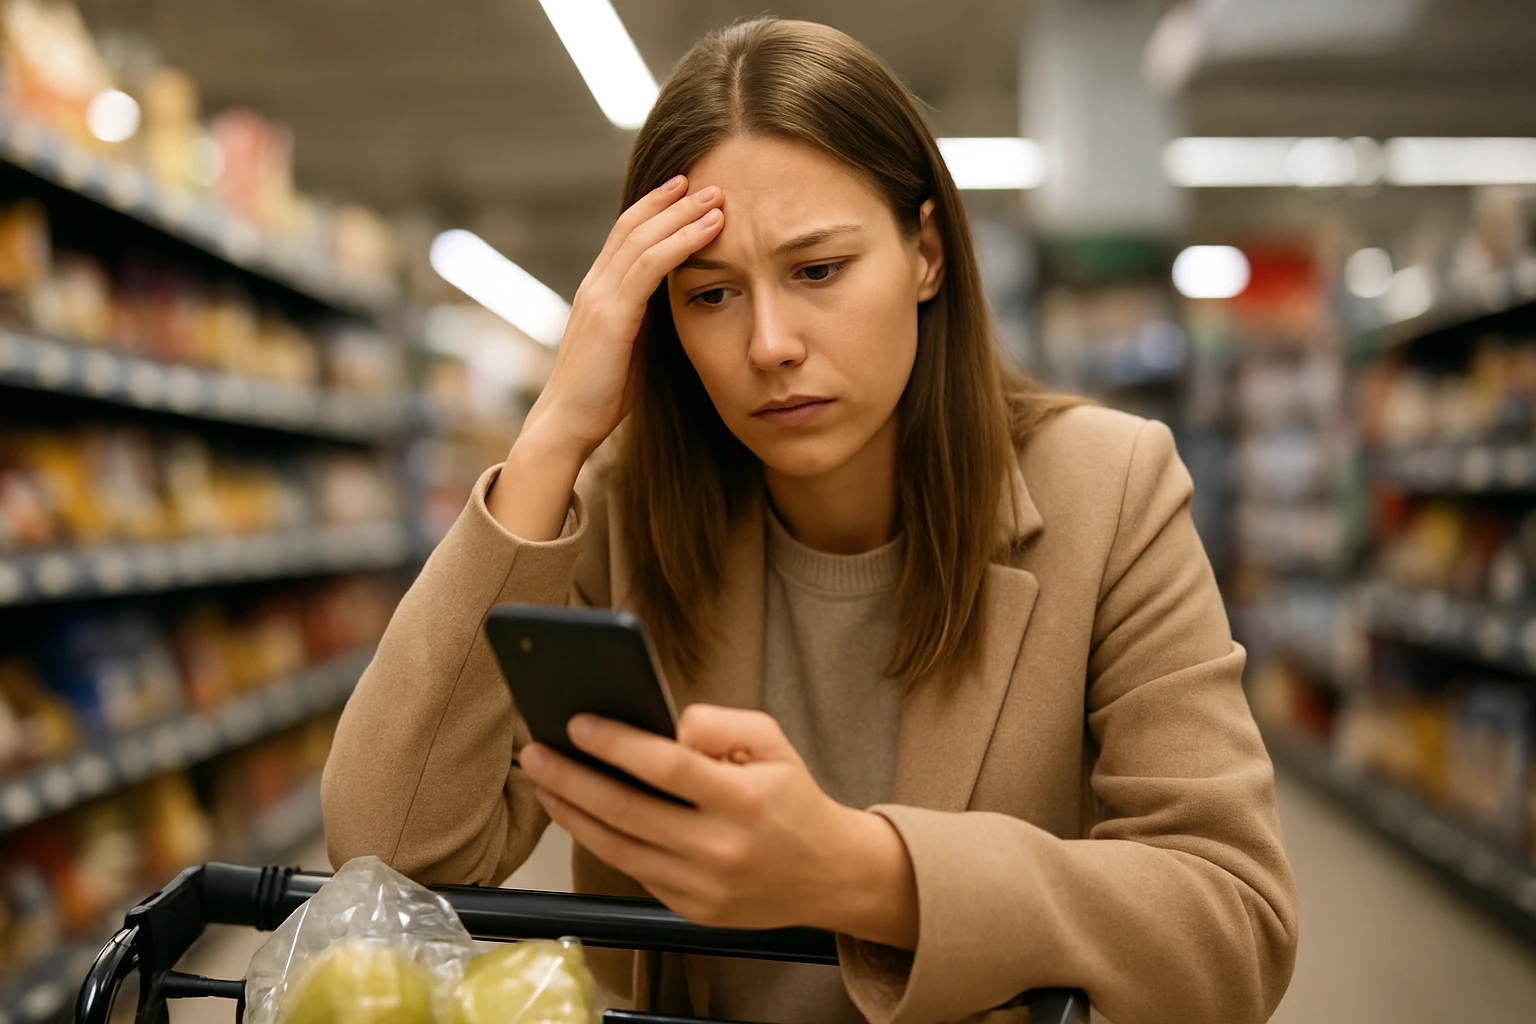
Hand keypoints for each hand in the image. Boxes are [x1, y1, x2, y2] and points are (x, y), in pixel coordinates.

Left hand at [519, 704, 918, 947]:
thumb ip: (721, 723)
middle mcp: (721, 847)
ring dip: (573, 813)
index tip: (578, 723)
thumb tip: (668, 727)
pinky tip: (579, 813)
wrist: (828, 873)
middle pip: (628, 810)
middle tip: (536, 753)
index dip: (617, 744)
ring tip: (545, 782)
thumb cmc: (792, 798)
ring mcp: (703, 885)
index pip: (667, 766)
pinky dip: (599, 839)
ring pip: (619, 846)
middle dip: (572, 778)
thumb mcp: (773, 742)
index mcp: (745, 799)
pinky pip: (633, 870)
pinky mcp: (692, 908)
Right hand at [521, 175, 725, 463]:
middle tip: (708, 180)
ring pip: (644, 238)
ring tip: (717, 196)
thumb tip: (675, 307)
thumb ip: (646, 321)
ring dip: (683, 213)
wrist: (568, 423)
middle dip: (672, 200)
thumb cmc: (602, 394)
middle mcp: (595, 285)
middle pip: (634, 225)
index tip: (687, 192)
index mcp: (598, 291)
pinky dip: (682, 241)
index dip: (656, 209)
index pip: (626, 235)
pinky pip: (650, 266)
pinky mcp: (611, 314)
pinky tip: (709, 229)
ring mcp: (600, 296)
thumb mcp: (630, 347)